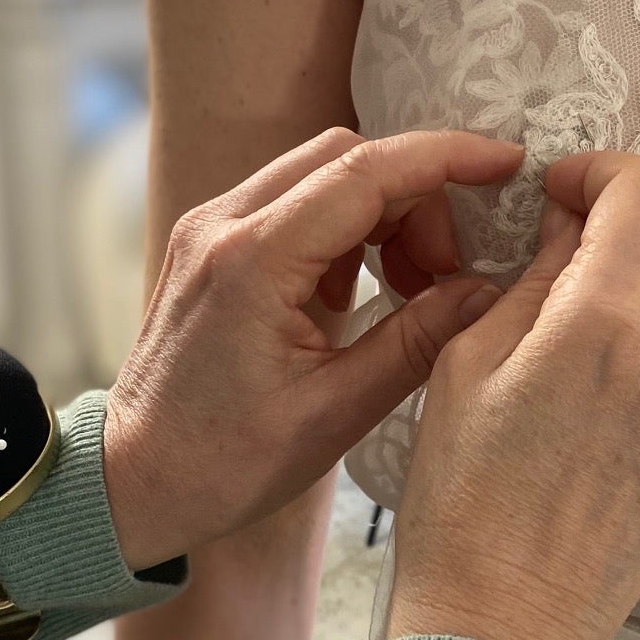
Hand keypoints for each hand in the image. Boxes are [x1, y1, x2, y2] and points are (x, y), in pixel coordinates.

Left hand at [102, 128, 521, 569]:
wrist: (132, 483)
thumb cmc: (225, 463)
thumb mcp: (337, 412)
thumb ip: (418, 341)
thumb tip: (489, 292)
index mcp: (253, 261)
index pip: (366, 170)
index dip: (446, 158)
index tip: (507, 163)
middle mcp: (223, 224)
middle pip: (346, 156)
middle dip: (417, 195)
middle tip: (451, 268)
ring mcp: (209, 227)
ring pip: (320, 172)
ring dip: (382, 210)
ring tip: (413, 285)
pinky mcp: (209, 243)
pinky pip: (293, 201)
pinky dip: (344, 227)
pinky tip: (362, 290)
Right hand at [386, 152, 639, 639]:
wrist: (507, 627)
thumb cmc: (463, 502)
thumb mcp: (468, 366)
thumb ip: (533, 280)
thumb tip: (571, 225)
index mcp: (606, 330)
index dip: (603, 171)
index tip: (562, 191)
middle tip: (603, 231)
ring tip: (628, 282)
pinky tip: (637, 340)